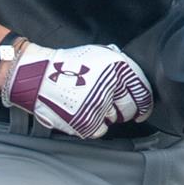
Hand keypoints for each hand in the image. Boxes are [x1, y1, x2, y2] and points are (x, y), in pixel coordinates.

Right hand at [3, 42, 153, 138]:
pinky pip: (101, 130)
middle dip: (126, 109)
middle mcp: (110, 88)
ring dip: (108, 115)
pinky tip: (85, 114)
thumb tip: (134, 81)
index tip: (143, 109)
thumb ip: (119, 65)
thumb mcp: (99, 54)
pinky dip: (95, 125)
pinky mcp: (85, 122)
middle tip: (114, 106)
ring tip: (92, 105)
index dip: (145, 103)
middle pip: (130, 109)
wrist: (38, 76)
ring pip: (115, 120)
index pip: (142, 92)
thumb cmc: (67, 64)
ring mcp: (98, 107)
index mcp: (117, 69)